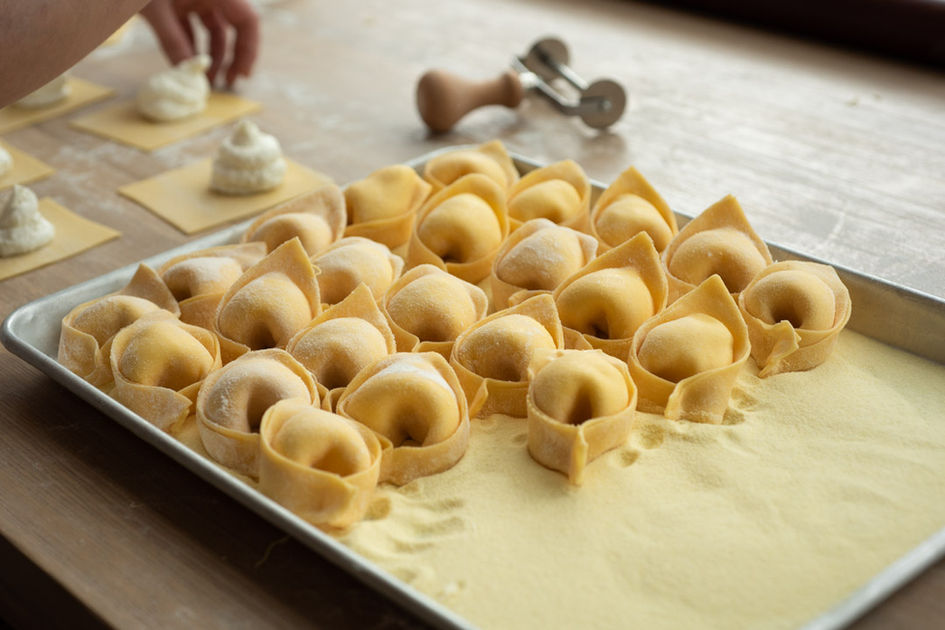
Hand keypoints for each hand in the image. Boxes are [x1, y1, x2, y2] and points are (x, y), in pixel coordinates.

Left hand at [140, 0, 259, 87]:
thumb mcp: (155, 10)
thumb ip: (174, 41)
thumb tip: (188, 74)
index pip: (248, 21)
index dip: (250, 50)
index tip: (242, 75)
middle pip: (234, 28)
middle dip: (232, 56)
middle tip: (226, 84)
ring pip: (213, 30)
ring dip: (210, 54)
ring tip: (203, 78)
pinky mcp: (180, 1)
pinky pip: (193, 26)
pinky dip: (191, 44)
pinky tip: (184, 63)